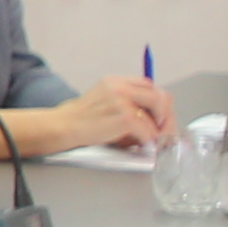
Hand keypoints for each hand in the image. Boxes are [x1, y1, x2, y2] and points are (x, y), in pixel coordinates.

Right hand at [33, 77, 174, 152]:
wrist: (62, 127)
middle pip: (159, 96)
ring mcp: (123, 100)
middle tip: (164, 132)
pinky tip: (143, 145)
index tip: (159, 118)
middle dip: (166, 116)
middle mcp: (121, 86)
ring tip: (153, 141)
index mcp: (115, 81)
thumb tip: (151, 121)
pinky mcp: (124, 117)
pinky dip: (148, 140)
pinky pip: (147, 130)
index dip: (158, 103)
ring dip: (157, 131)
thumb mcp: (103, 101)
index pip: (149, 86)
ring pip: (157, 113)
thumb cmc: (80, 121)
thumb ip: (125, 103)